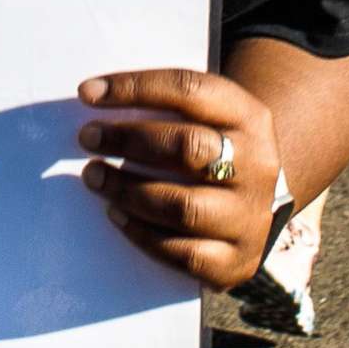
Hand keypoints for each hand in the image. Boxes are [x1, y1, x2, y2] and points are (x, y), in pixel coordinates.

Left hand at [77, 69, 281, 288]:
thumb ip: (163, 105)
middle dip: (128, 141)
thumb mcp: (206, 114)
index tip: (87, 93)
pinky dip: (143, 234)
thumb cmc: (212, 146)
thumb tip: (94, 99)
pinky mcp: (238, 259)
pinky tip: (116, 214)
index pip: (189, 90)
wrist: (261, 201)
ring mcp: (250, 216)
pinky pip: (185, 254)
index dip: (134, 88)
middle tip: (88, 138)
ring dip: (128, 191)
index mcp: (247, 117)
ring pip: (184, 206)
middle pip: (188, 147)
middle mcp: (257, 166)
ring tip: (94, 177)